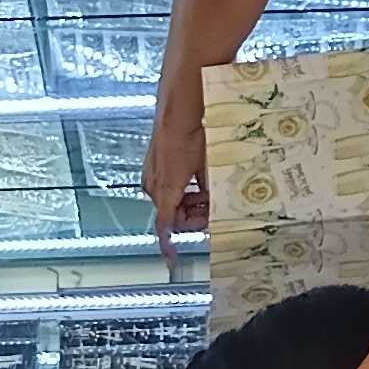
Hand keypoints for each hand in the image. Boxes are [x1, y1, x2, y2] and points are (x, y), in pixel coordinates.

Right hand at [140, 106, 208, 263]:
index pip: (164, 227)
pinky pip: (168, 186)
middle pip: (172, 214)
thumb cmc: (189, 136)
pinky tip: (200, 182)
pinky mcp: (153, 166)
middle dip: (193, 216)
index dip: (169, 245)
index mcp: (165, 192)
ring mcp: (151, 175)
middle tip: (213, 212)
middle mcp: (153, 187)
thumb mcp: (207, 169)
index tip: (173, 257)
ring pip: (171, 201)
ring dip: (189, 202)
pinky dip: (183, 189)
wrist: (177, 111)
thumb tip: (216, 208)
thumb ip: (209, 194)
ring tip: (210, 194)